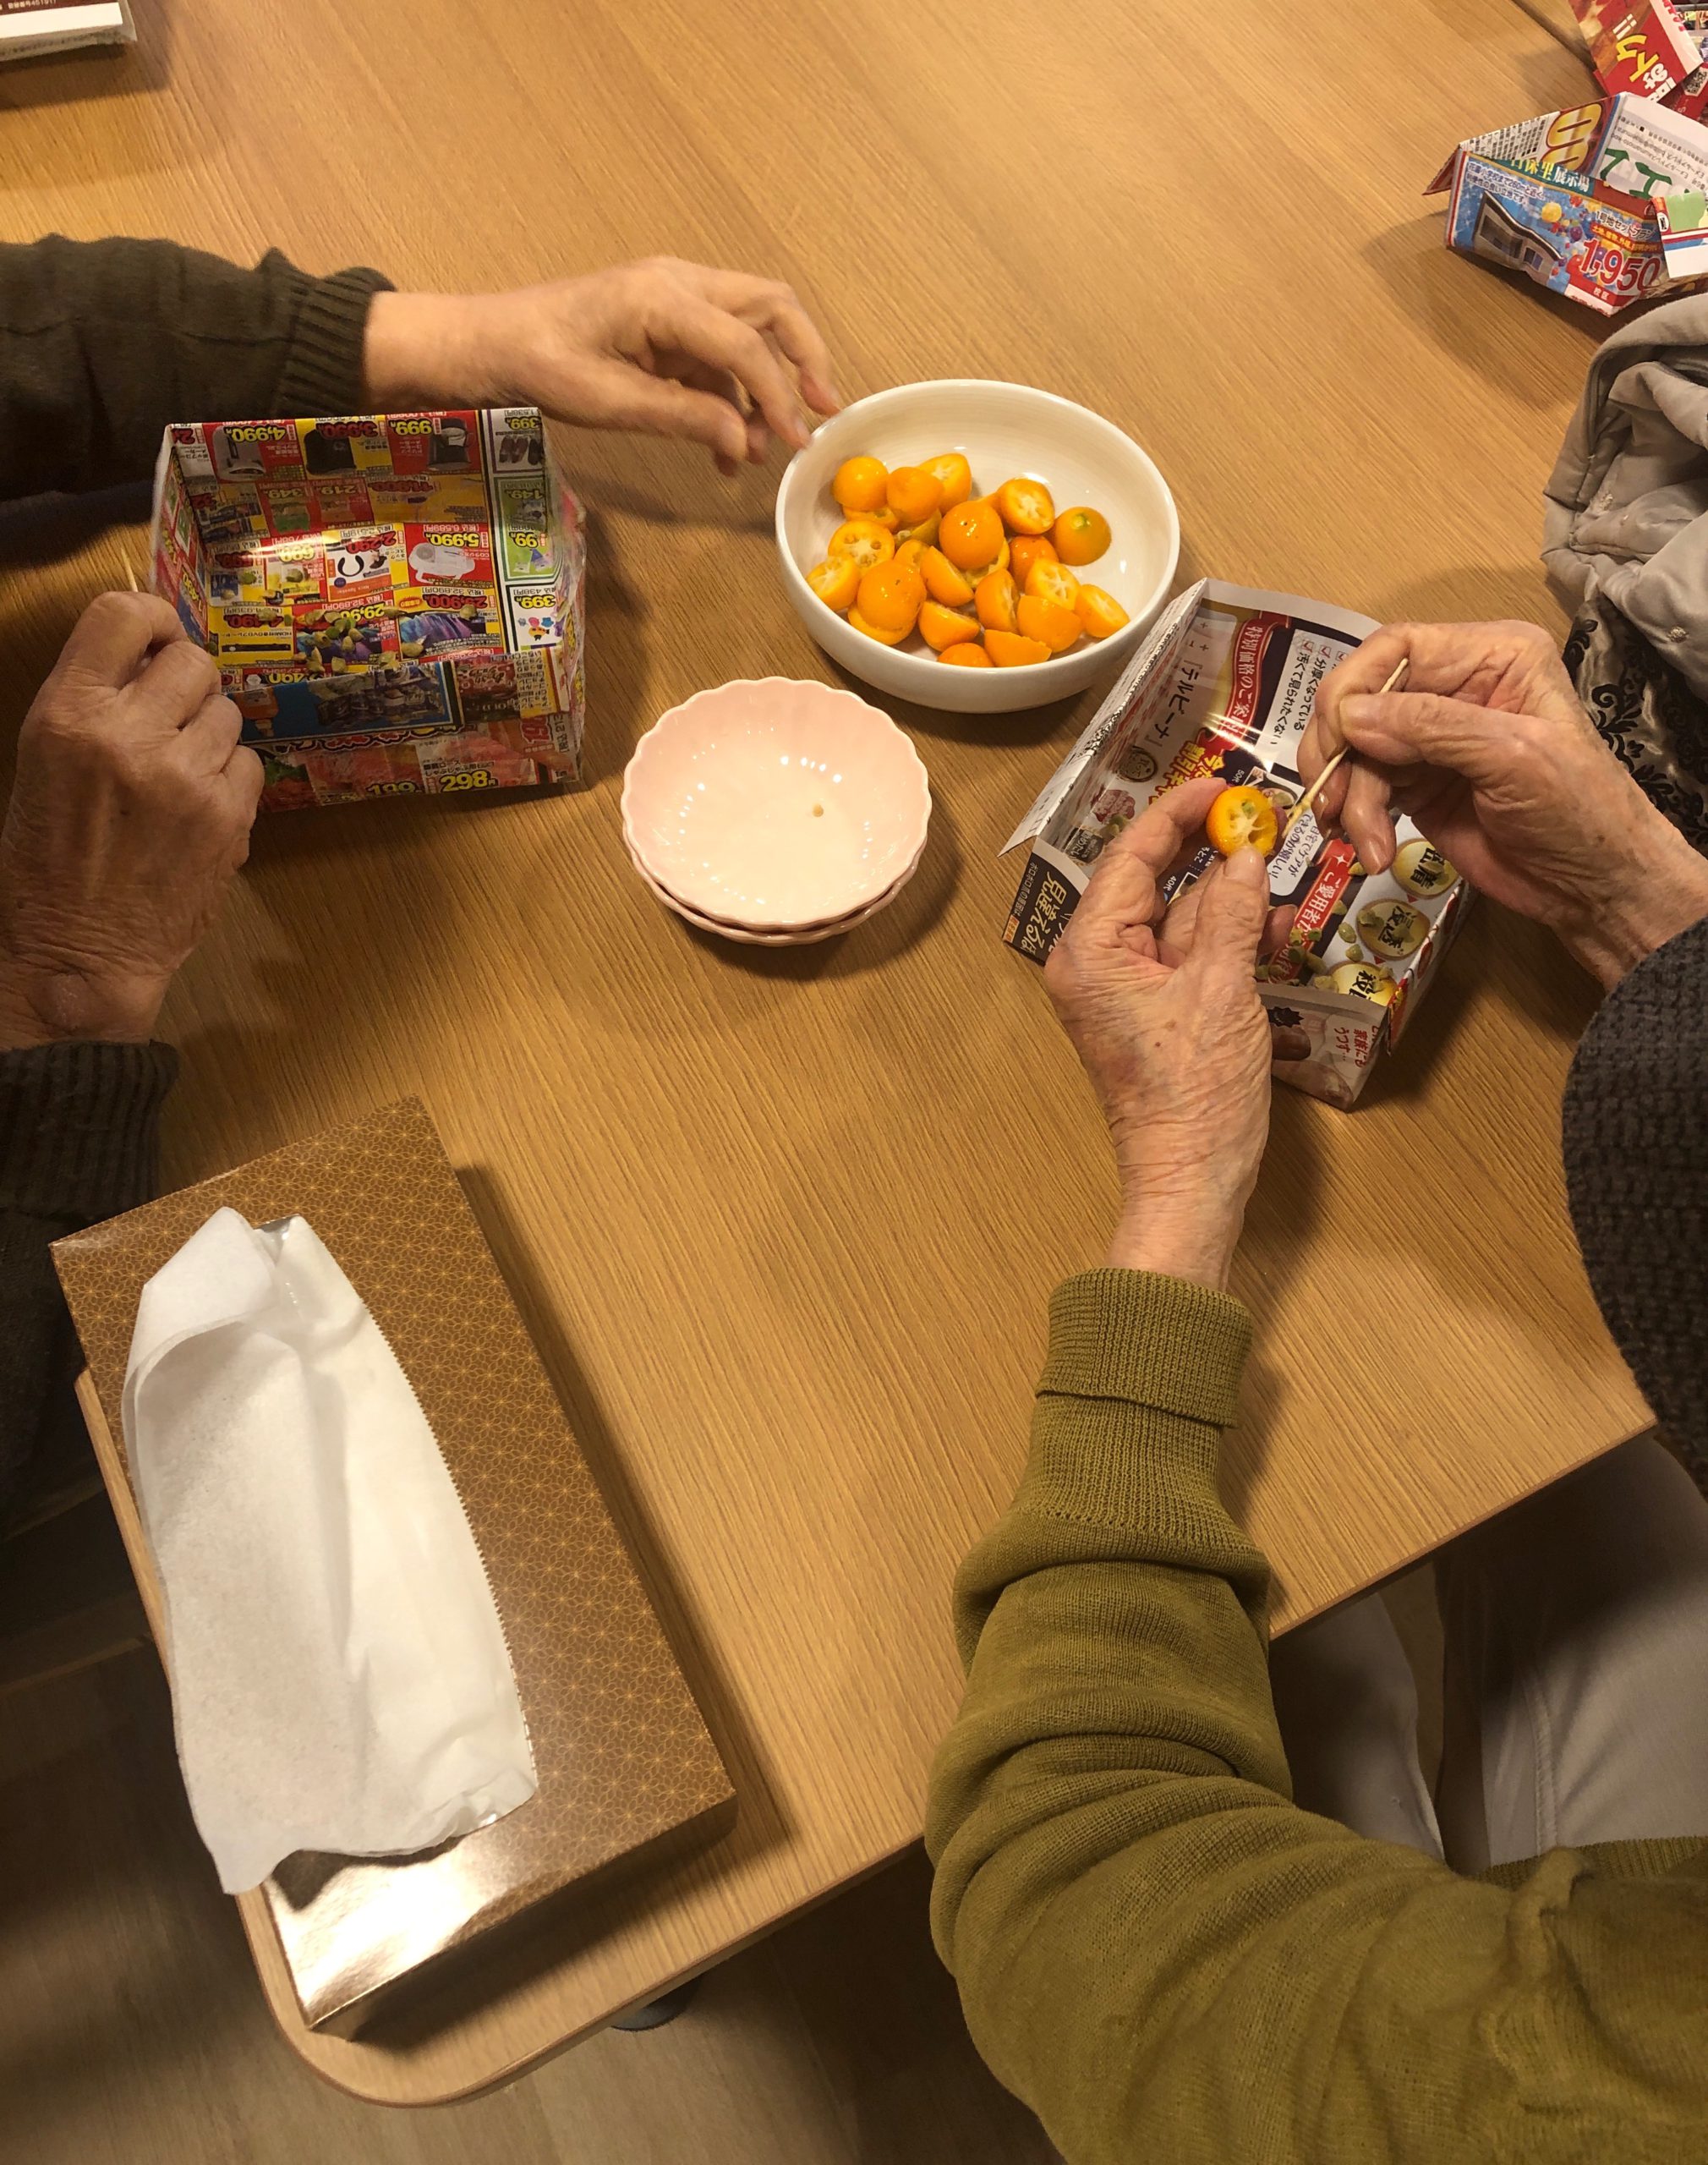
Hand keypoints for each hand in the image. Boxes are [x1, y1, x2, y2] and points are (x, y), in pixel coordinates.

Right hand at [0, 593, 262, 1046]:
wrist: (77, 954)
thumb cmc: (48, 859)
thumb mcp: (45, 762)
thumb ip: (96, 703)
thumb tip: (151, 655)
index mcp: (68, 716)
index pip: (123, 615)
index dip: (151, 618)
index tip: (157, 637)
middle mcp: (129, 737)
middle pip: (192, 661)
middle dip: (183, 686)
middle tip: (164, 722)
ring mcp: (185, 778)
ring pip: (226, 714)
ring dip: (207, 735)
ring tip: (172, 776)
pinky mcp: (228, 818)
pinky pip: (248, 764)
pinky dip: (229, 780)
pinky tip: (195, 809)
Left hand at [364, 257, 840, 473]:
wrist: (487, 345)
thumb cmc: (536, 365)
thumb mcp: (607, 401)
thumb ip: (682, 416)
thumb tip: (746, 439)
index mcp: (663, 296)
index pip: (744, 342)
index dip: (779, 394)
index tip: (796, 441)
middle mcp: (678, 285)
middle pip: (770, 308)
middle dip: (804, 357)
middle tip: (823, 410)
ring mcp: (673, 300)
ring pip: (750, 330)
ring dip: (766, 386)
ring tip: (765, 449)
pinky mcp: (664, 324)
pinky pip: (716, 354)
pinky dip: (730, 397)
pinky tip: (726, 448)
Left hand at [1045, 777, 1277, 1289]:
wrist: (1191, 1180)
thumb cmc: (1195, 1095)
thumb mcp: (1223, 989)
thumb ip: (1233, 914)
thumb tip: (1246, 856)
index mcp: (1090, 950)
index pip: (1131, 855)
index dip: (1180, 814)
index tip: (1226, 786)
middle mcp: (1096, 962)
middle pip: (1156, 882)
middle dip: (1215, 861)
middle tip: (1266, 831)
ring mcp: (1125, 988)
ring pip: (1182, 919)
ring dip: (1233, 908)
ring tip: (1280, 911)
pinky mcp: (1155, 1011)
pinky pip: (1191, 956)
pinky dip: (1230, 943)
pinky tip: (1271, 941)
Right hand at [1303, 620, 1707, 987]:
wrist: (1593, 886)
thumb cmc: (1576, 810)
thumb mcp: (1512, 757)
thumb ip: (1432, 727)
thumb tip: (1348, 716)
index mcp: (1492, 658)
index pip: (1398, 647)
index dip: (1355, 686)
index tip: (1335, 736)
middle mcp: (1456, 688)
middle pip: (1365, 698)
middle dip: (1340, 749)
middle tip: (1329, 797)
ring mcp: (1432, 739)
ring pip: (1357, 749)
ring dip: (1349, 796)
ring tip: (1358, 839)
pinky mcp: (1418, 784)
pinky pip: (1365, 787)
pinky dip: (1355, 817)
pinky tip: (1365, 848)